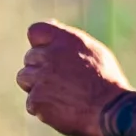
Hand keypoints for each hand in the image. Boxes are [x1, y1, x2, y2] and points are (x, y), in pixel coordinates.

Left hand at [18, 21, 130, 135]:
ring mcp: (41, 78)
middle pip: (29, 58)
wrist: (111, 111)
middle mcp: (50, 55)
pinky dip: (43, 109)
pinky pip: (31, 103)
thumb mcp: (93, 51)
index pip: (35, 31)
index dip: (40, 44)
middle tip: (62, 83)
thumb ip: (68, 40)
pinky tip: (62, 110)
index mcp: (64, 39)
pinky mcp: (37, 100)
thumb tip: (51, 24)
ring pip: (24, 78)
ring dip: (36, 87)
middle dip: (41, 69)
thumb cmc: (106, 82)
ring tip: (60, 95)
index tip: (50, 56)